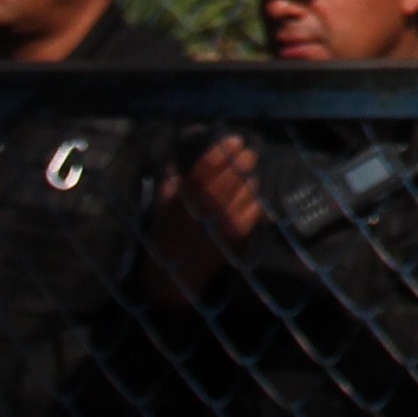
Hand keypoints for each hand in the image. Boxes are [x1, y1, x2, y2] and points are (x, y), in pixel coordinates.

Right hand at [140, 135, 263, 306]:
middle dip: (242, 162)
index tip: (234, 140)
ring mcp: (223, 221)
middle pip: (231, 176)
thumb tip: (170, 157)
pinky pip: (253, 210)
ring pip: (245, 191)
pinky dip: (255, 201)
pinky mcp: (236, 235)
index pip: (207, 167)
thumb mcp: (162, 207)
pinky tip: (252, 196)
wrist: (174, 276)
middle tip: (249, 154)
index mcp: (185, 198)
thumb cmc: (165, 237)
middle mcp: (206, 207)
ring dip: (249, 180)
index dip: (222, 151)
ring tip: (250, 175)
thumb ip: (170, 181)